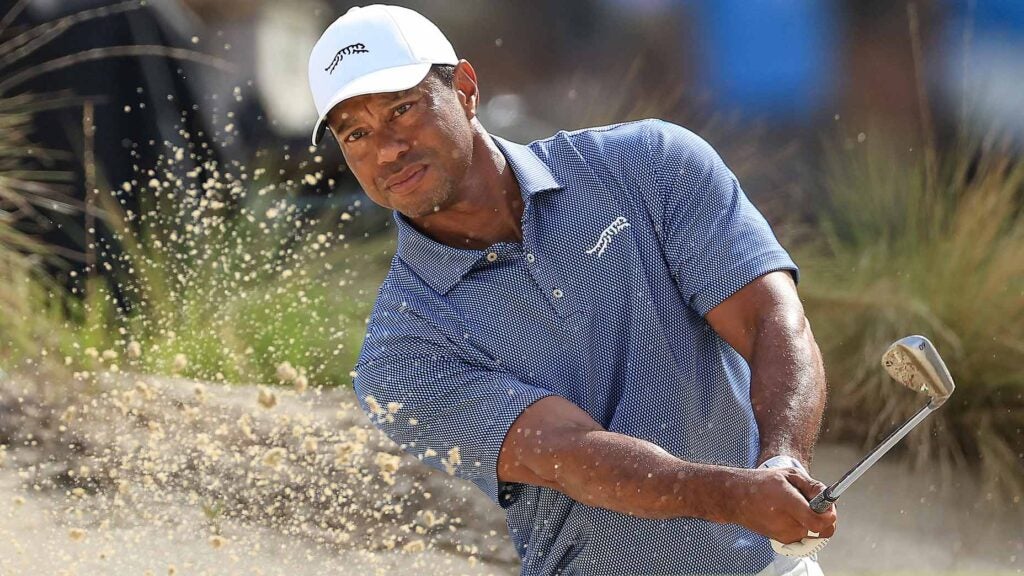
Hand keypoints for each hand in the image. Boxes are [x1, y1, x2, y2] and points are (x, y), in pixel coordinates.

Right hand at [719, 467, 837, 543]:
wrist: (736, 499)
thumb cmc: (761, 483)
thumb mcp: (789, 474)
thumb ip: (813, 485)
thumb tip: (829, 497)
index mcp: (788, 503)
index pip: (818, 522)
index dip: (829, 516)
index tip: (828, 507)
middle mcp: (786, 523)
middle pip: (821, 529)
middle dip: (822, 516)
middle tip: (813, 503)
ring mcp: (784, 535)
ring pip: (813, 532)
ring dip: (811, 520)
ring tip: (795, 506)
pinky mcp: (782, 541)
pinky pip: (803, 535)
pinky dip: (802, 525)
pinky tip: (789, 513)